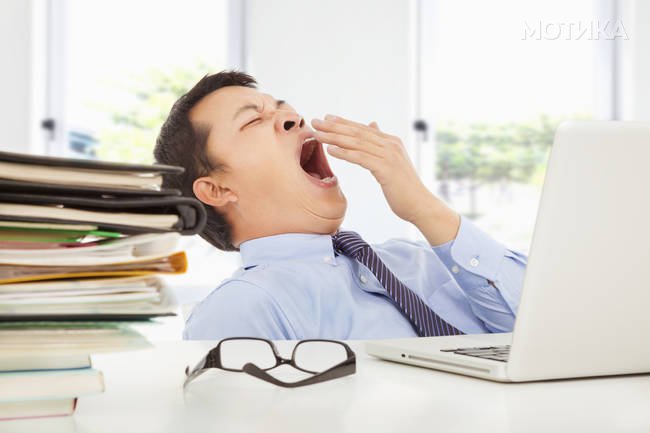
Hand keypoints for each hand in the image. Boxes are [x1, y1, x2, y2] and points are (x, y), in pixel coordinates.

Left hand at [311, 114, 430, 222]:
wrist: (420, 204)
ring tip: (318, 135)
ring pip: (357, 143)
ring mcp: (389, 155)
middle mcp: (390, 144)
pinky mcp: (386, 168)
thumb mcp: (392, 161)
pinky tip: (331, 150)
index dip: (343, 123)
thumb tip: (373, 125)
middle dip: (334, 127)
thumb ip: (381, 144)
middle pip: (357, 132)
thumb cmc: (404, 187)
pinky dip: (345, 152)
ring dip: (335, 137)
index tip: (326, 118)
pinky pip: (361, 157)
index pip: (362, 129)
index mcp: (391, 141)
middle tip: (315, 122)